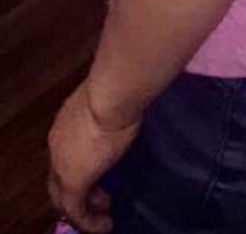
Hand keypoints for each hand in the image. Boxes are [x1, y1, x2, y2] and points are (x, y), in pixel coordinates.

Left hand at [47, 80, 140, 232]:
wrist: (112, 93)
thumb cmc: (116, 90)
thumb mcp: (109, 104)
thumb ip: (109, 113)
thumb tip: (123, 110)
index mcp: (65, 125)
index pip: (64, 155)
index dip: (79, 167)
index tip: (100, 174)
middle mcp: (57, 145)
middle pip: (58, 179)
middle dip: (79, 193)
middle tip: (101, 199)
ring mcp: (62, 164)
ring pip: (65, 197)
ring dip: (84, 209)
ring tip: (104, 215)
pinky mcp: (74, 182)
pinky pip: (76, 211)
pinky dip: (89, 221)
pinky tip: (104, 225)